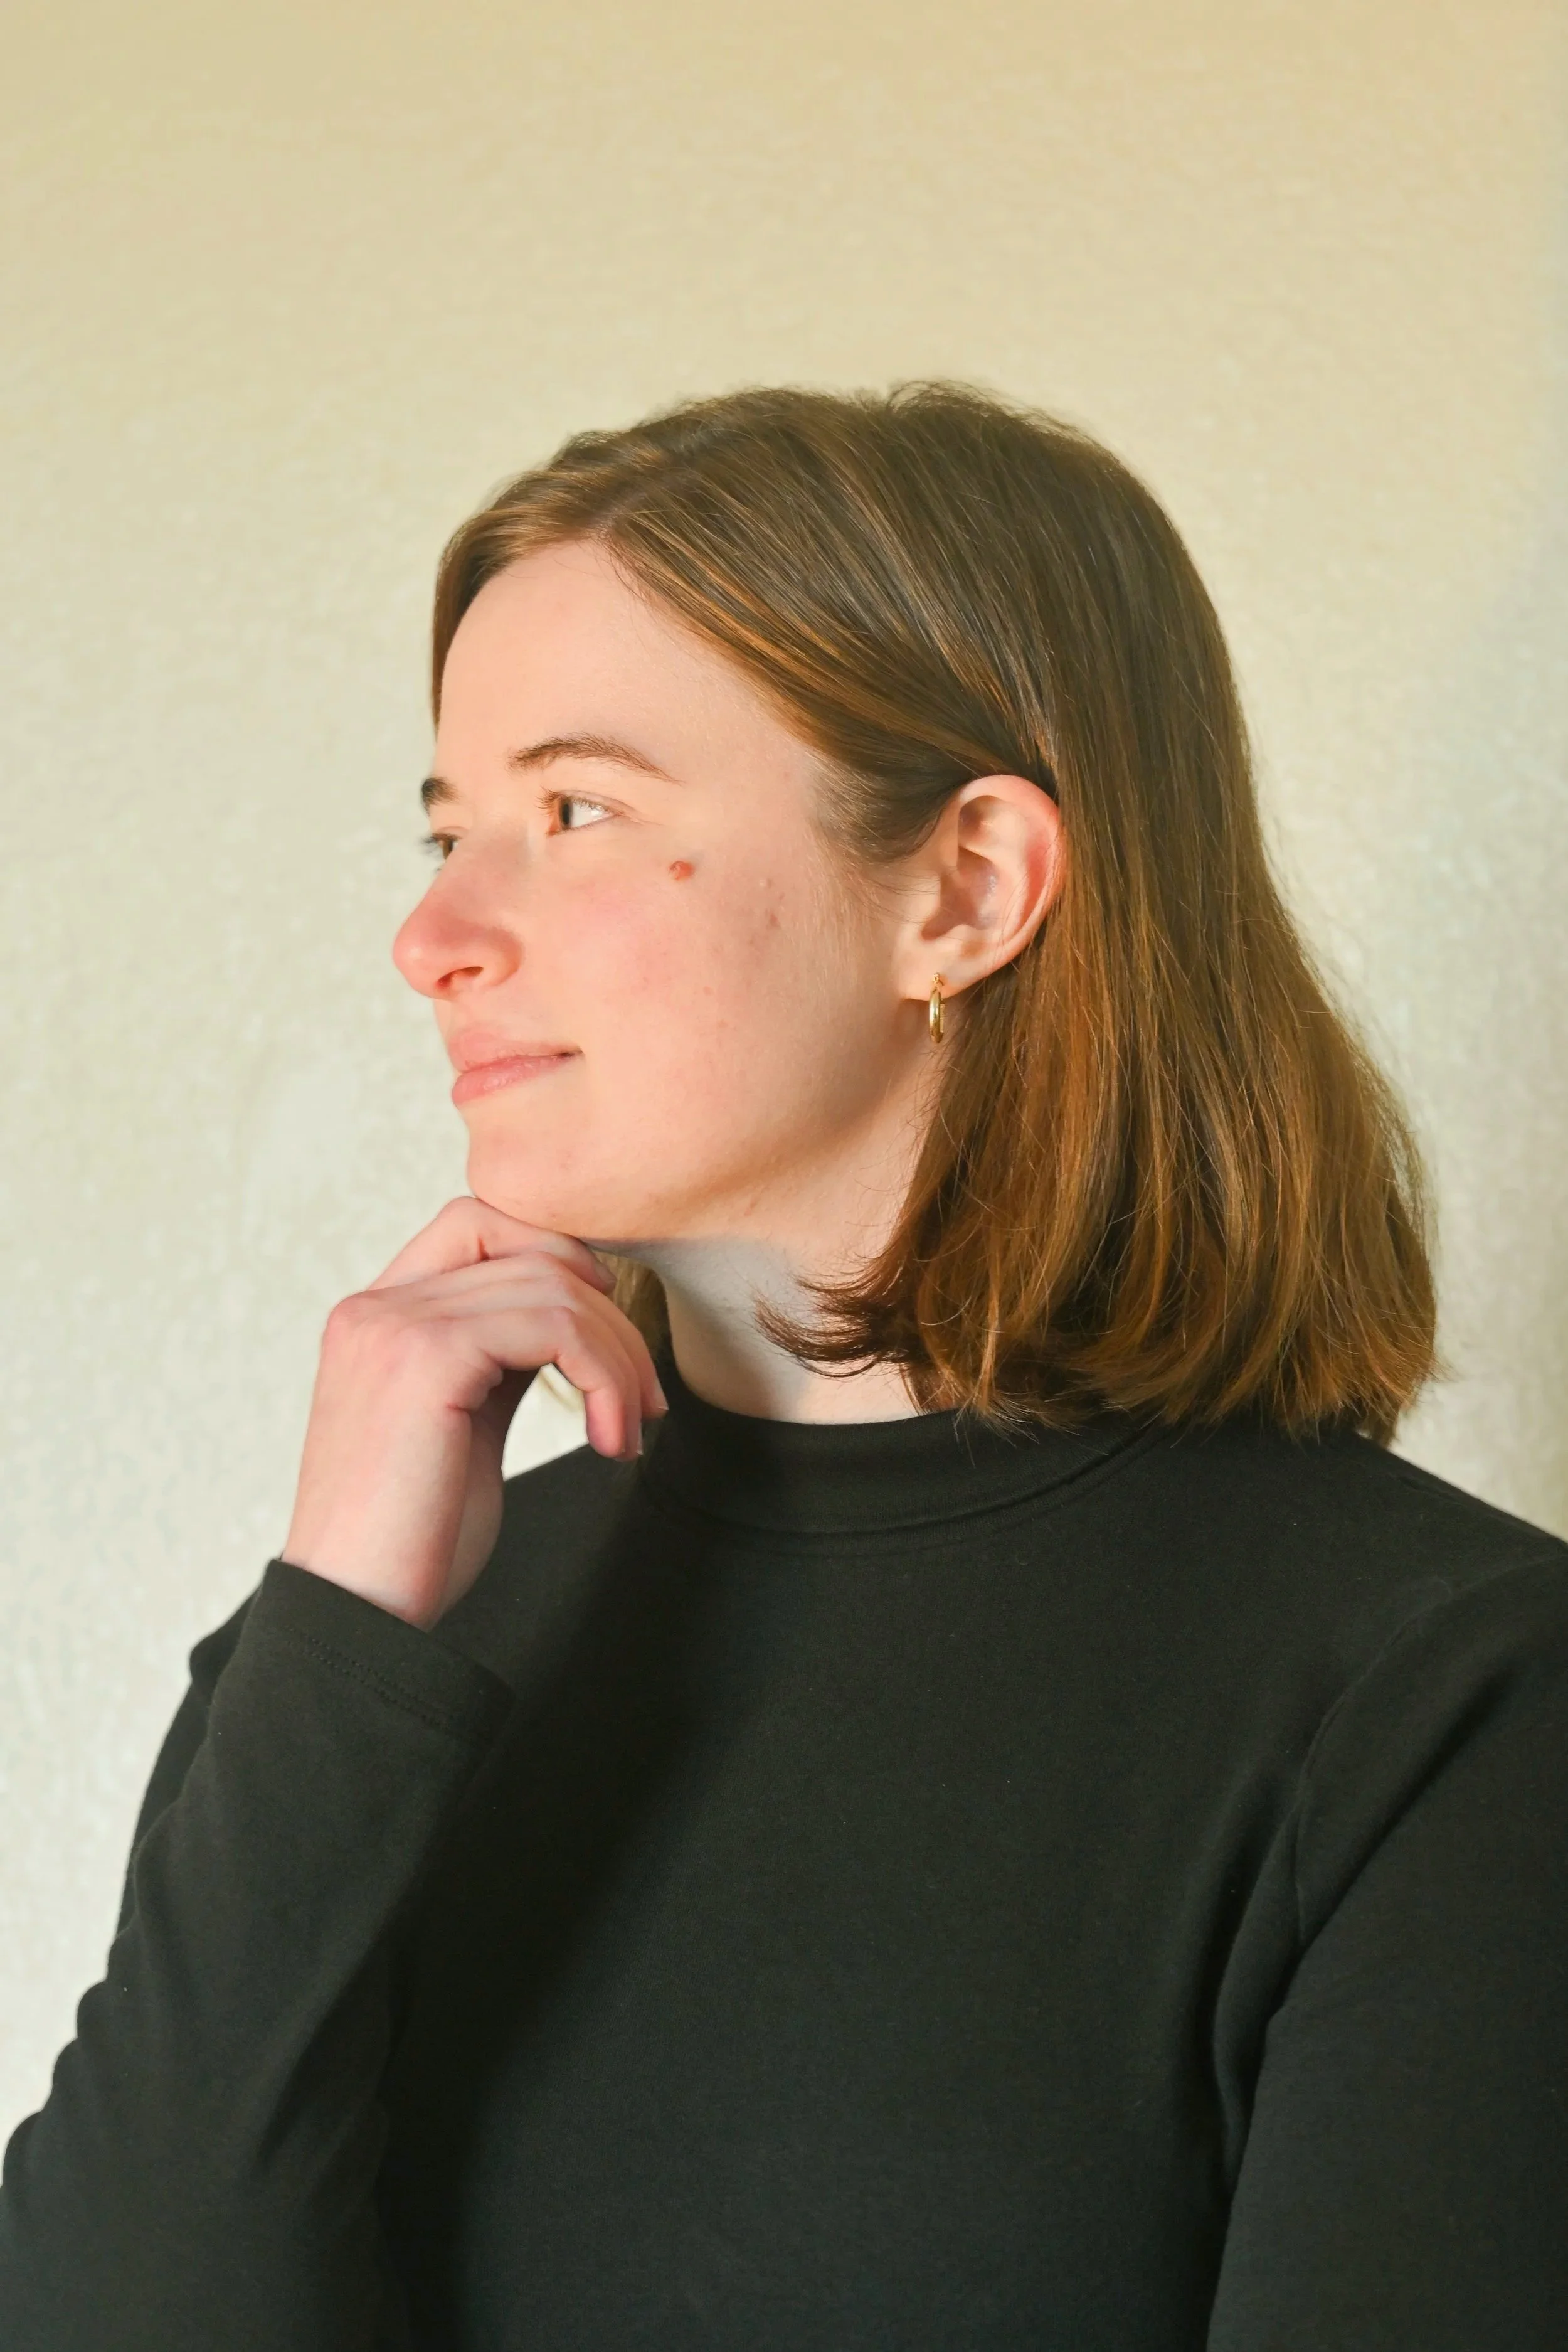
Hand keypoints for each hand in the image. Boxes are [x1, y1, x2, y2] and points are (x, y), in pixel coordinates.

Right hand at [281, 1198, 666, 1629]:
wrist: (358, 1617)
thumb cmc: (413, 1541)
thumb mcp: (462, 1426)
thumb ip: (496, 1359)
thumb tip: (571, 1316)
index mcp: (375, 1316)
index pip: (477, 1224)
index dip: (557, 1258)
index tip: (604, 1334)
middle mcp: (375, 1307)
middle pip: (531, 1251)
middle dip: (609, 1318)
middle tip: (643, 1400)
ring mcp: (394, 1326)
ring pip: (554, 1288)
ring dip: (619, 1358)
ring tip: (630, 1429)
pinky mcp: (426, 1358)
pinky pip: (554, 1326)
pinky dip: (605, 1378)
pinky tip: (611, 1440)